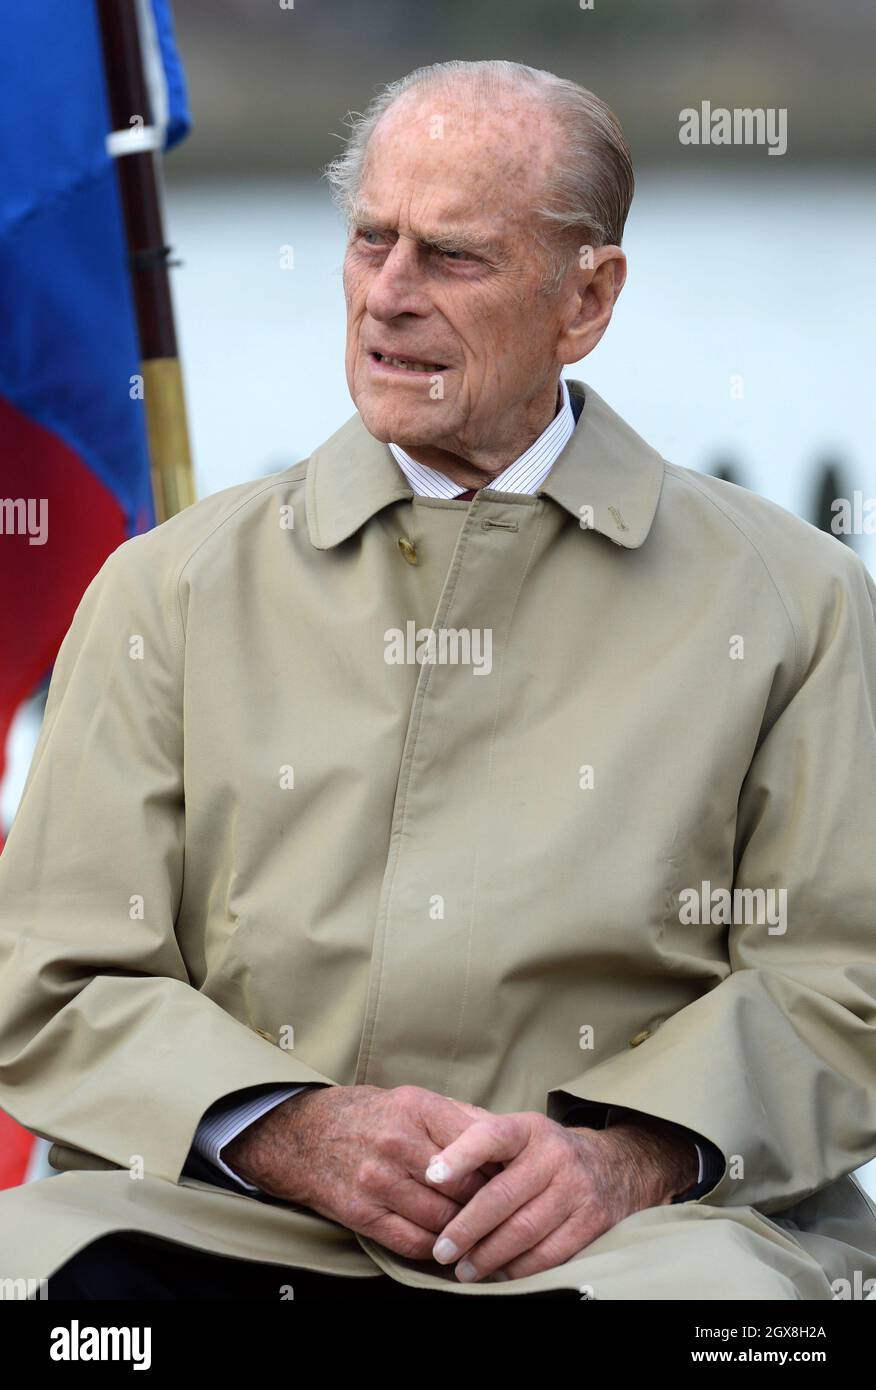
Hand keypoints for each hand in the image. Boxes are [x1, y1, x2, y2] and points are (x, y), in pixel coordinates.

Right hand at [222, 1083, 496, 1259]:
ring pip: (443, 1220)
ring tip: (480, 1232)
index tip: (517, 1179)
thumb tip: (507, 1137)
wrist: (305, 1136)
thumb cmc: (370, 1116)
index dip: (502, 1167)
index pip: (478, 1144)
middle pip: (464, 1188)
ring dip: (466, 1231)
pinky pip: (414, 1242)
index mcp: (417, 1108)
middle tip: (506, 1213)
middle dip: (488, 1204)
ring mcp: (377, 1181)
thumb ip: (460, 1116)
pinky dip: (437, 1247)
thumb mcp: (414, 1099)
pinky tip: (447, 1243)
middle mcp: (397, 1144)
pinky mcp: (362, 1214)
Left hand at [425, 1110, 698, 1281]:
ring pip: (523, 1230)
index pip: (492, 1135)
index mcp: (529, 1129)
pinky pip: (548, 1254)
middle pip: (503, 1195)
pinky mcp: (591, 1222)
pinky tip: (497, 1274)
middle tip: (440, 1251)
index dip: (460, 1155)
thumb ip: (479, 1145)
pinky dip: (518, 1269)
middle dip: (466, 1227)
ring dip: (488, 1256)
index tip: (431, 1176)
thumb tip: (429, 1168)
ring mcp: (576, 1189)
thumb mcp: (520, 1135)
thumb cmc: (544, 1155)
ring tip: (462, 1270)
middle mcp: (555, 1155)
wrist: (612, 1167)